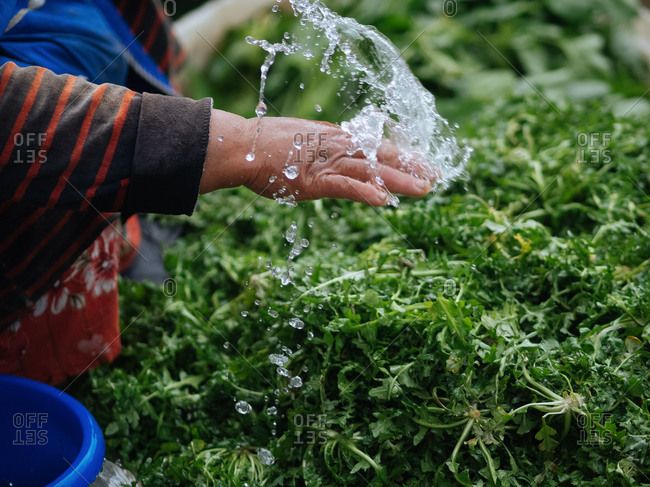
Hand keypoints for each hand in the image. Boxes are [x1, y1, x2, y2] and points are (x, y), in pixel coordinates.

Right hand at [200, 110, 433, 205]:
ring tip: (424, 189)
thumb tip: (336, 150)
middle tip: (436, 176)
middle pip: (381, 156)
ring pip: (370, 170)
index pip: (374, 147)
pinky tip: (385, 201)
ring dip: (398, 180)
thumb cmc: (268, 147)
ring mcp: (327, 163)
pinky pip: (345, 187)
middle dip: (410, 166)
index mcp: (335, 140)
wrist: (244, 147)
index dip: (399, 155)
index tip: (420, 162)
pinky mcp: (314, 180)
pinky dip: (365, 193)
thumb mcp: (302, 143)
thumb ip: (323, 148)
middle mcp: (337, 148)